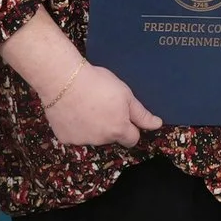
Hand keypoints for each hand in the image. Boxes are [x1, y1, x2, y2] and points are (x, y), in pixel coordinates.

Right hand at [40, 63, 162, 146]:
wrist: (63, 80)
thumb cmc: (97, 83)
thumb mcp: (125, 95)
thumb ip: (141, 114)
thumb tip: (157, 125)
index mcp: (118, 130)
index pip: (132, 139)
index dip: (131, 127)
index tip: (124, 115)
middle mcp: (101, 140)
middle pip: (111, 137)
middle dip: (110, 126)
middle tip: (102, 105)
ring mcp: (81, 141)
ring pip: (92, 137)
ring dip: (92, 126)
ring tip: (85, 104)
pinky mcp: (65, 138)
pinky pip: (74, 135)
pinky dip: (74, 126)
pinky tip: (72, 110)